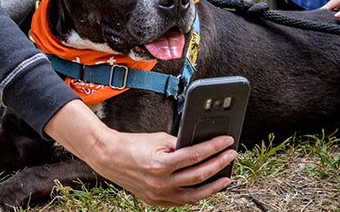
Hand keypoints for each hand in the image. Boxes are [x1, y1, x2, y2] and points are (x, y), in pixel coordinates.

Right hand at [45, 100, 235, 205]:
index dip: (214, 147)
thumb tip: (200, 146)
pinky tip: (205, 187)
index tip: (227, 142)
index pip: (196, 155)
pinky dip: (196, 194)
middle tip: (231, 155)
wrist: (108, 157)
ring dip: (213, 185)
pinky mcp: (156, 201)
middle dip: (219, 164)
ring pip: (194, 194)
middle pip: (199, 175)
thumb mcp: (158, 139)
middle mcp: (161, 183)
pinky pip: (182, 201)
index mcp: (161, 164)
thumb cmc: (131, 145)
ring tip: (226, 177)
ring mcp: (159, 195)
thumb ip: (180, 145)